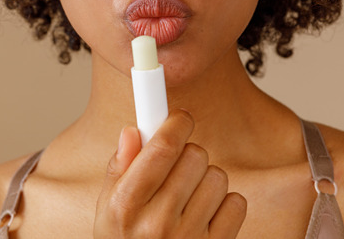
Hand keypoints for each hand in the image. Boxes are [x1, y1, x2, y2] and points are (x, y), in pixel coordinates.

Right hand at [94, 109, 245, 237]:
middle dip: (187, 154)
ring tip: (188, 197)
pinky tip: (205, 214)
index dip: (176, 122)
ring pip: (218, 176)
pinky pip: (237, 203)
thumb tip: (133, 130)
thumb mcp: (107, 209)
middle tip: (177, 168)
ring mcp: (189, 238)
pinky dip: (225, 204)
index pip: (162, 148)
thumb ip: (119, 167)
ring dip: (206, 179)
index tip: (180, 117)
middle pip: (194, 155)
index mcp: (125, 205)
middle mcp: (157, 222)